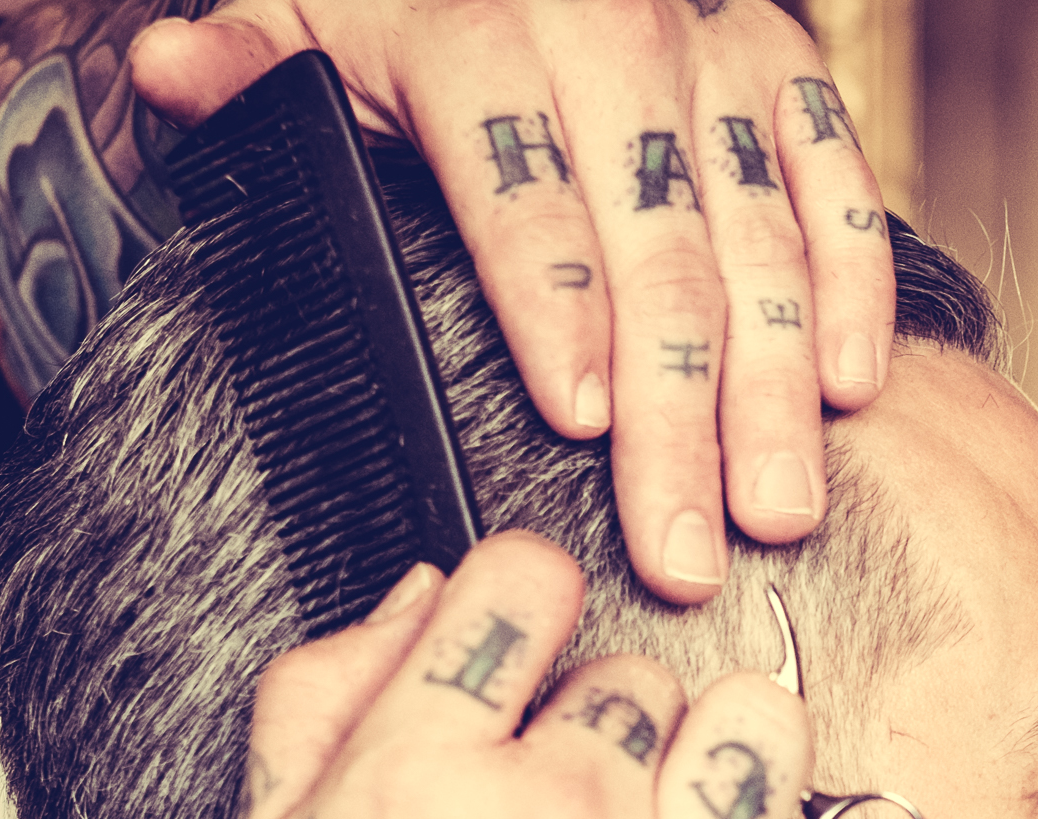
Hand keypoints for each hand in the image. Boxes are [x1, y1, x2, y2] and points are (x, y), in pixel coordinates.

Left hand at [131, 0, 895, 605]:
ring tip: (778, 510)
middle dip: (679, 414)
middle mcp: (613, 42)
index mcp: (482, 34)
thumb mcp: (307, 9)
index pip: (524, 194)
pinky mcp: (782, 68)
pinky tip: (856, 392)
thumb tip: (181, 70)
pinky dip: (856, 283)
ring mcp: (711, 57)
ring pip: (759, 240)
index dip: (554, 307)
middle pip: (657, 252)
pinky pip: (836, 180)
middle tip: (683, 545)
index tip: (579, 420)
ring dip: (777, 387)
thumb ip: (254, 62)